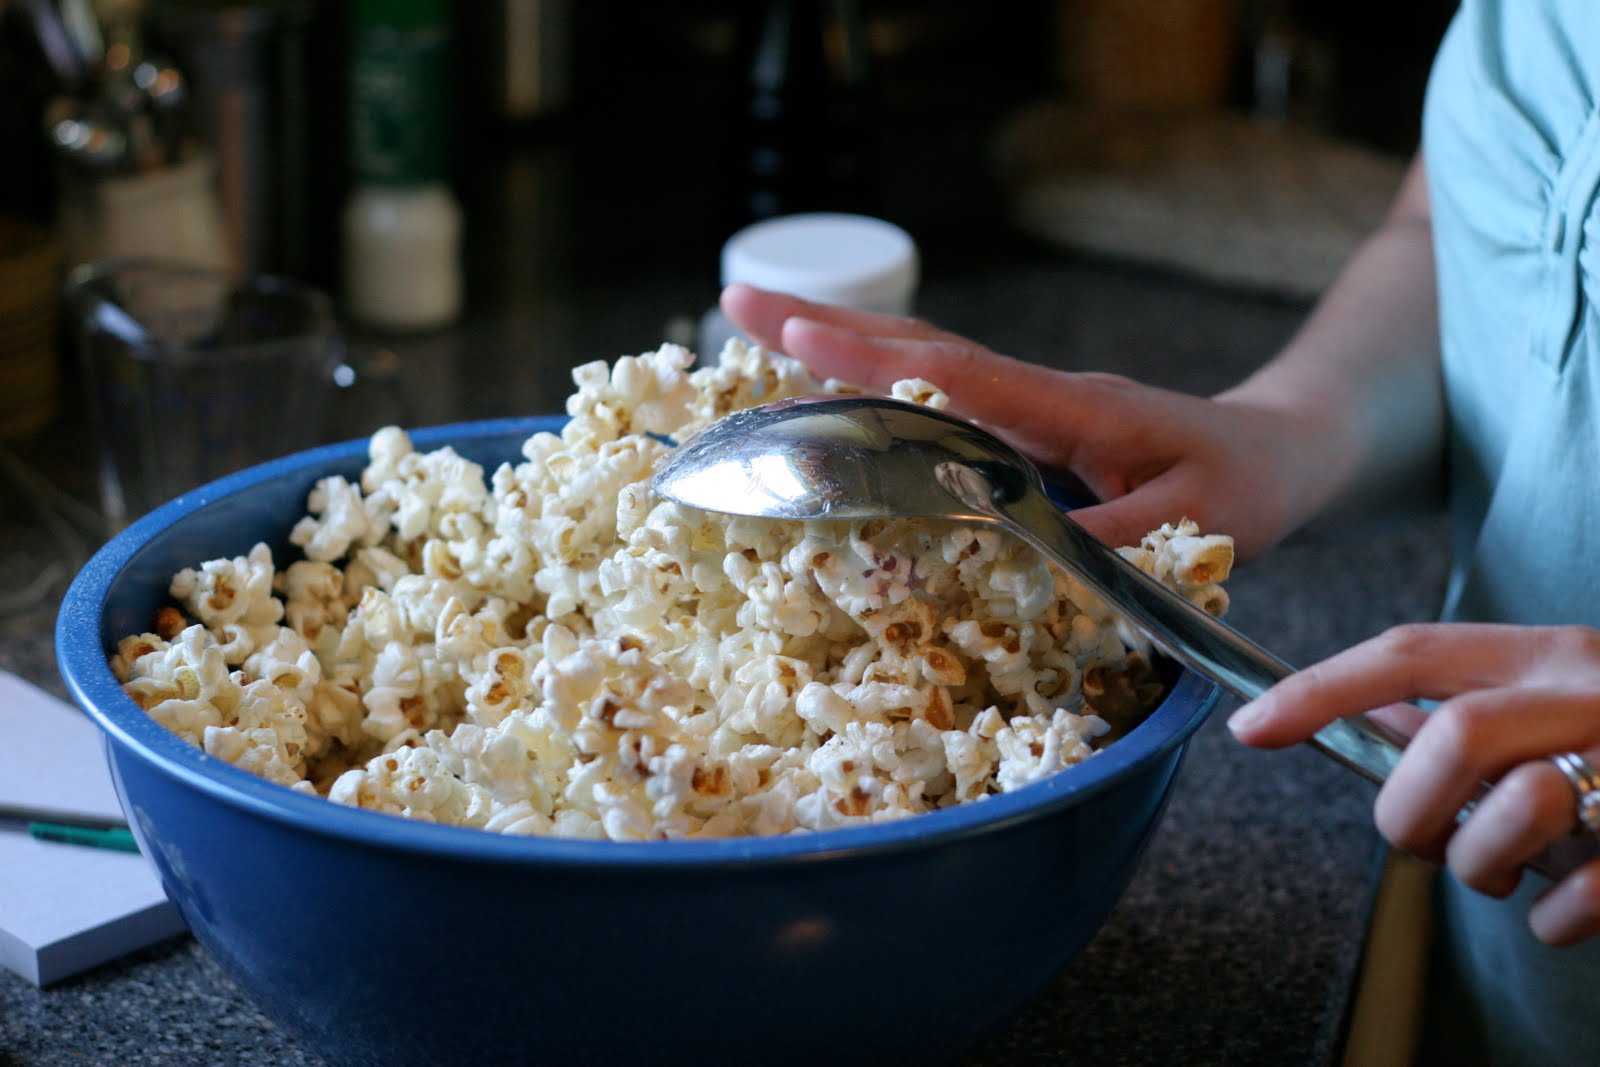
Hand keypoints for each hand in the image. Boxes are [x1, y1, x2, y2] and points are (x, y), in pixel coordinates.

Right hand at [720, 283, 1330, 557]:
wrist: (1277, 455)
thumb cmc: (1245, 484)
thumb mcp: (1202, 520)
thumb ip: (1120, 536)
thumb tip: (1034, 553)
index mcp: (1070, 406)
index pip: (958, 374)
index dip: (875, 359)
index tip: (797, 339)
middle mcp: (1034, 396)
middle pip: (916, 346)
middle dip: (824, 322)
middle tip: (734, 302)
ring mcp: (1022, 409)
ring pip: (917, 365)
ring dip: (836, 346)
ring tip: (752, 329)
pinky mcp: (1018, 430)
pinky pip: (934, 401)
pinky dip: (872, 386)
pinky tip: (824, 396)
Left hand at [1227, 622, 1599, 945]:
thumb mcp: (1544, 704)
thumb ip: (1461, 707)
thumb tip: (1363, 715)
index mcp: (1545, 653)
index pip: (1411, 652)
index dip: (1322, 689)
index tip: (1250, 728)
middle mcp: (1592, 689)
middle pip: (1454, 737)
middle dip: (1409, 807)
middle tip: (1420, 839)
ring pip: (1516, 810)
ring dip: (1479, 865)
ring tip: (1501, 872)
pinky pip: (1581, 894)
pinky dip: (1551, 919)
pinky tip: (1561, 910)